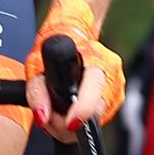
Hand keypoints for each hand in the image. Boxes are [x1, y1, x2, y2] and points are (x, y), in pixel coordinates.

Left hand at [25, 0, 125, 141]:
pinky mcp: (116, 101)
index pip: (95, 89)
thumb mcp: (36, 65)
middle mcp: (112, 76)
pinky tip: (71, 107)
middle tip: (51, 117)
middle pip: (94, 114)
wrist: (75, 31)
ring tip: (58, 110)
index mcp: (98, 61)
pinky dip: (81, 118)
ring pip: (96, 121)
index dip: (83, 110)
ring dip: (74, 122)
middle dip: (69, 123)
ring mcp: (117, 89)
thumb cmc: (57, 45)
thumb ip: (37, 92)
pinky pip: (98, 118)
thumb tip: (42, 116)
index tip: (70, 123)